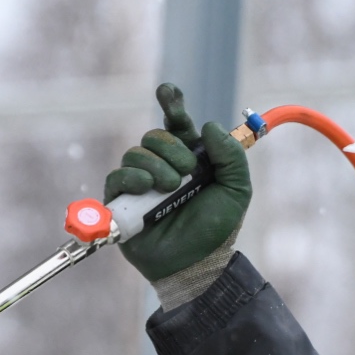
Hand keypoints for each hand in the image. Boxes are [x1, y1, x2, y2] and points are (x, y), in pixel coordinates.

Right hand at [104, 83, 251, 282]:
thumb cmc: (216, 230)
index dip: (171, 104)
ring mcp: (141, 183)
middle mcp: (163, 167)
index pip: (177, 124)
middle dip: (171, 148)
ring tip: (170, 187)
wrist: (196, 263)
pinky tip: (147, 187)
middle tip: (187, 171)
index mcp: (190, 159)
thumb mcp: (236, 191)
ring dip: (156, 165)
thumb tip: (208, 125)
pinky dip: (133, 177)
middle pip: (155, 135)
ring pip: (136, 152)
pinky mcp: (122, 201)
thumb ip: (231, 156)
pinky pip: (118, 175)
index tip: (168, 91)